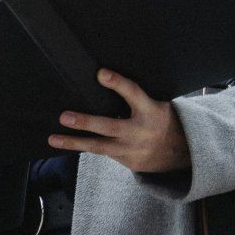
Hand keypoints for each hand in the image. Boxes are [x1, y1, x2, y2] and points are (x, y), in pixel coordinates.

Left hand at [46, 68, 190, 173]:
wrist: (181, 154)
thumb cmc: (161, 119)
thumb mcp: (156, 104)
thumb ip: (135, 97)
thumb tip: (102, 78)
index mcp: (150, 110)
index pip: (133, 93)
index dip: (118, 83)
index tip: (101, 73)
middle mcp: (140, 131)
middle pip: (109, 126)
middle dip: (86, 122)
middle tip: (64, 117)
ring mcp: (132, 149)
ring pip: (99, 147)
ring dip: (74, 142)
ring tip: (53, 138)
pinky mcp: (126, 161)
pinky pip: (102, 152)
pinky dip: (84, 147)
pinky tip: (66, 144)